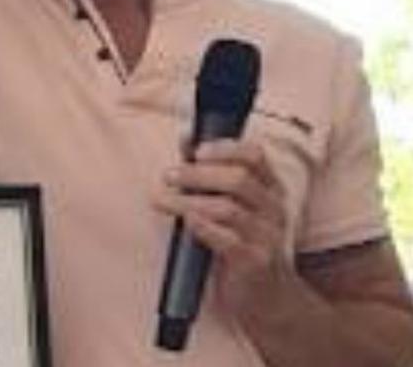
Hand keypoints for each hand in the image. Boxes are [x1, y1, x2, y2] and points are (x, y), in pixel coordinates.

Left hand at [154, 139, 291, 314]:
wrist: (269, 298)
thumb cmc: (242, 241)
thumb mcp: (233, 204)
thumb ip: (211, 172)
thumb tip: (186, 137)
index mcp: (270, 188)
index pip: (255, 156)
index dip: (224, 147)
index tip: (195, 150)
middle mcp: (273, 209)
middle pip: (239, 179)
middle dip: (198, 174)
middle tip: (168, 175)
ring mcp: (267, 237)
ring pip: (228, 209)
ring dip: (189, 201)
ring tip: (161, 200)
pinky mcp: (254, 263)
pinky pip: (229, 240)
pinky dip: (204, 227)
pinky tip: (186, 222)